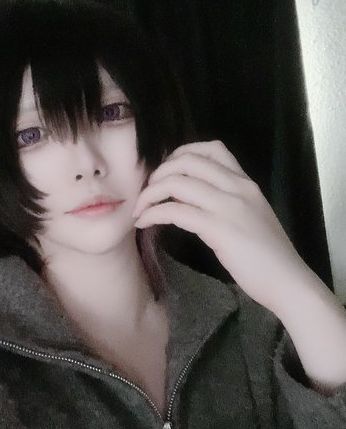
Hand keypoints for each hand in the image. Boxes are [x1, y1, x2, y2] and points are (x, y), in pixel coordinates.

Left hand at [132, 140, 312, 314]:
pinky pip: (175, 211)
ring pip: (177, 182)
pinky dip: (154, 213)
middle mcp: (238, 187)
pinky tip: (145, 222)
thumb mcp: (251, 216)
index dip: (181, 153)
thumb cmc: (268, 257)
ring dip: (150, 194)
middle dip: (159, 172)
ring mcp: (228, 206)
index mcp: (246, 183)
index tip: (166, 172)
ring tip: (140, 209)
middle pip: (187, 161)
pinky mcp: (218, 229)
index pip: (212, 147)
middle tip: (147, 192)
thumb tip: (195, 199)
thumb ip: (229, 201)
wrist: (288, 281)